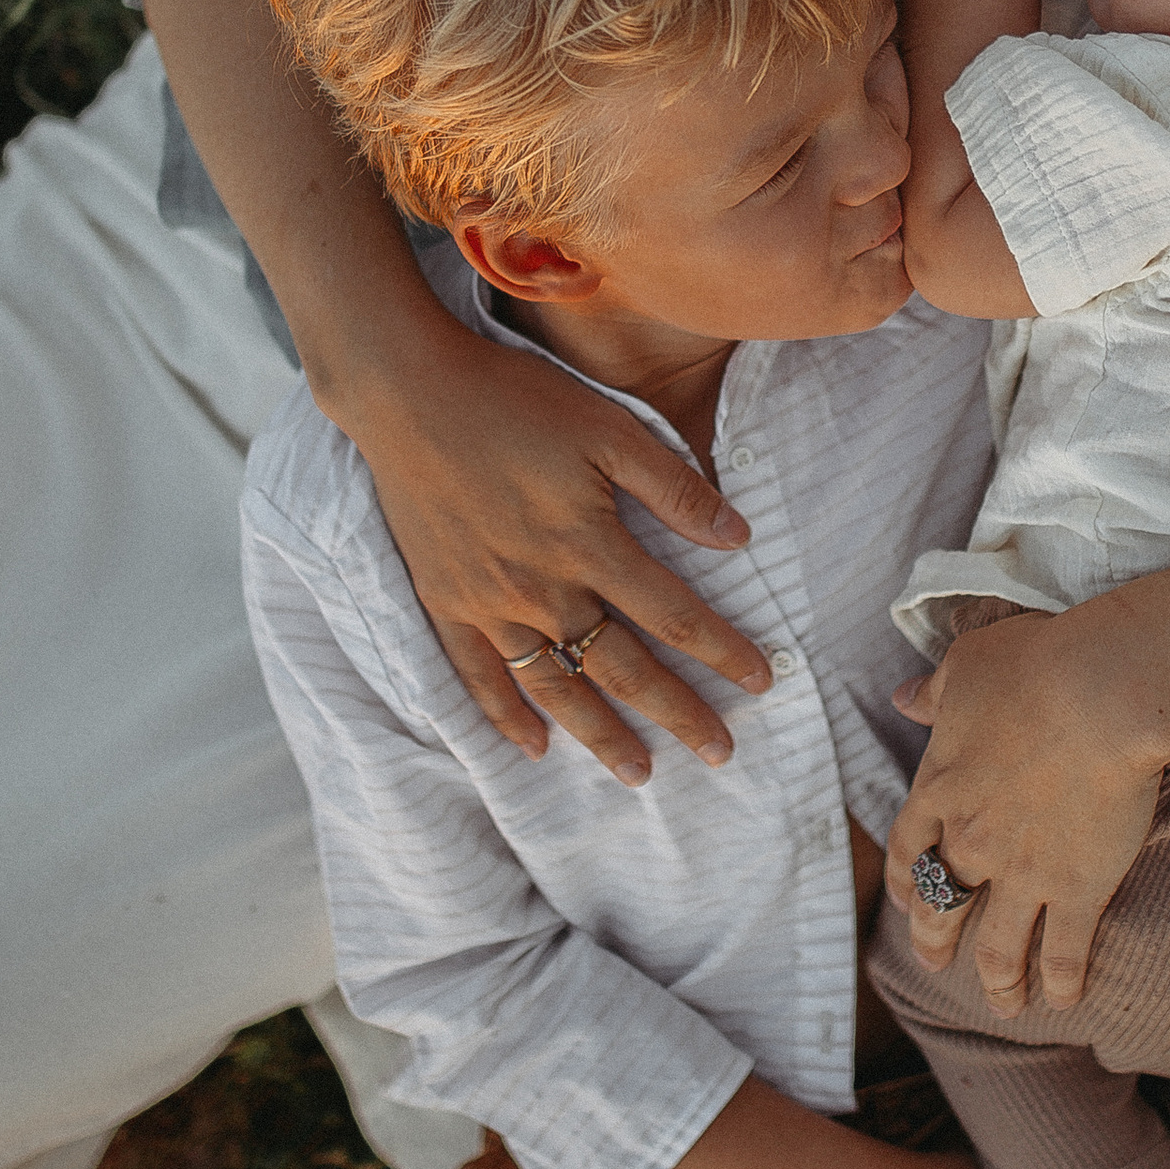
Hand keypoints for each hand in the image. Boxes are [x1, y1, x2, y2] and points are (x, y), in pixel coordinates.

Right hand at [334, 312, 769, 785]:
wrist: (406, 392)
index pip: (674, 616)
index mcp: (589, 544)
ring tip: (640, 776)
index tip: (763, 680)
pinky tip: (535, 748)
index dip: (723, 651)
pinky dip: (507, 718)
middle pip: (623, 668)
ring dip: (602, 736)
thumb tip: (739, 538)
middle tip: (721, 753)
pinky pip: (479, 677)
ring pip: (556, 688)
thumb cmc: (515, 399)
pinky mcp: (444, 602)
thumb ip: (674, 487)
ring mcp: (488, 603)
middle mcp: (541, 588)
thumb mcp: (609, 426)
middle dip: (678, 714)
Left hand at [888, 602, 1169, 1012]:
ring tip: (1004, 1008)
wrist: (1102, 693)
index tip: (902, 898)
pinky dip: (1059, 982)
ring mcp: (1021, 872)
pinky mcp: (1075, 890)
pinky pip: (1060, 953)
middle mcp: (970, 839)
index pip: (905, 846)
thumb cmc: (1037, 664)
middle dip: (935, 941)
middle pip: (939, 905)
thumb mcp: (969, 664)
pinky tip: (1063, 1000)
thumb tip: (902, 697)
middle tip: (937, 965)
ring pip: (994, 947)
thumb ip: (934, 691)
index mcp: (939, 786)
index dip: (901, 878)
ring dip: (996, 982)